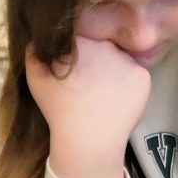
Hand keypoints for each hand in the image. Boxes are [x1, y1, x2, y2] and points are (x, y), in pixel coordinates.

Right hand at [24, 36, 151, 177]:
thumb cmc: (58, 109)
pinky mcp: (143, 76)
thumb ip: (34, 53)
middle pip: (102, 48)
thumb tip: (37, 40)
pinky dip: (129, 85)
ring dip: (114, 72)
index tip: (74, 73)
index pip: (81, 41)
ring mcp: (127, 60)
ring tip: (103, 95)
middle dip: (96, 61)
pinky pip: (136, 75)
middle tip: (89, 84)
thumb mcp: (36, 78)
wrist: (87, 138)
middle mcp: (106, 45)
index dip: (77, 56)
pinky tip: (118, 100)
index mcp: (80, 42)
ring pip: (120, 61)